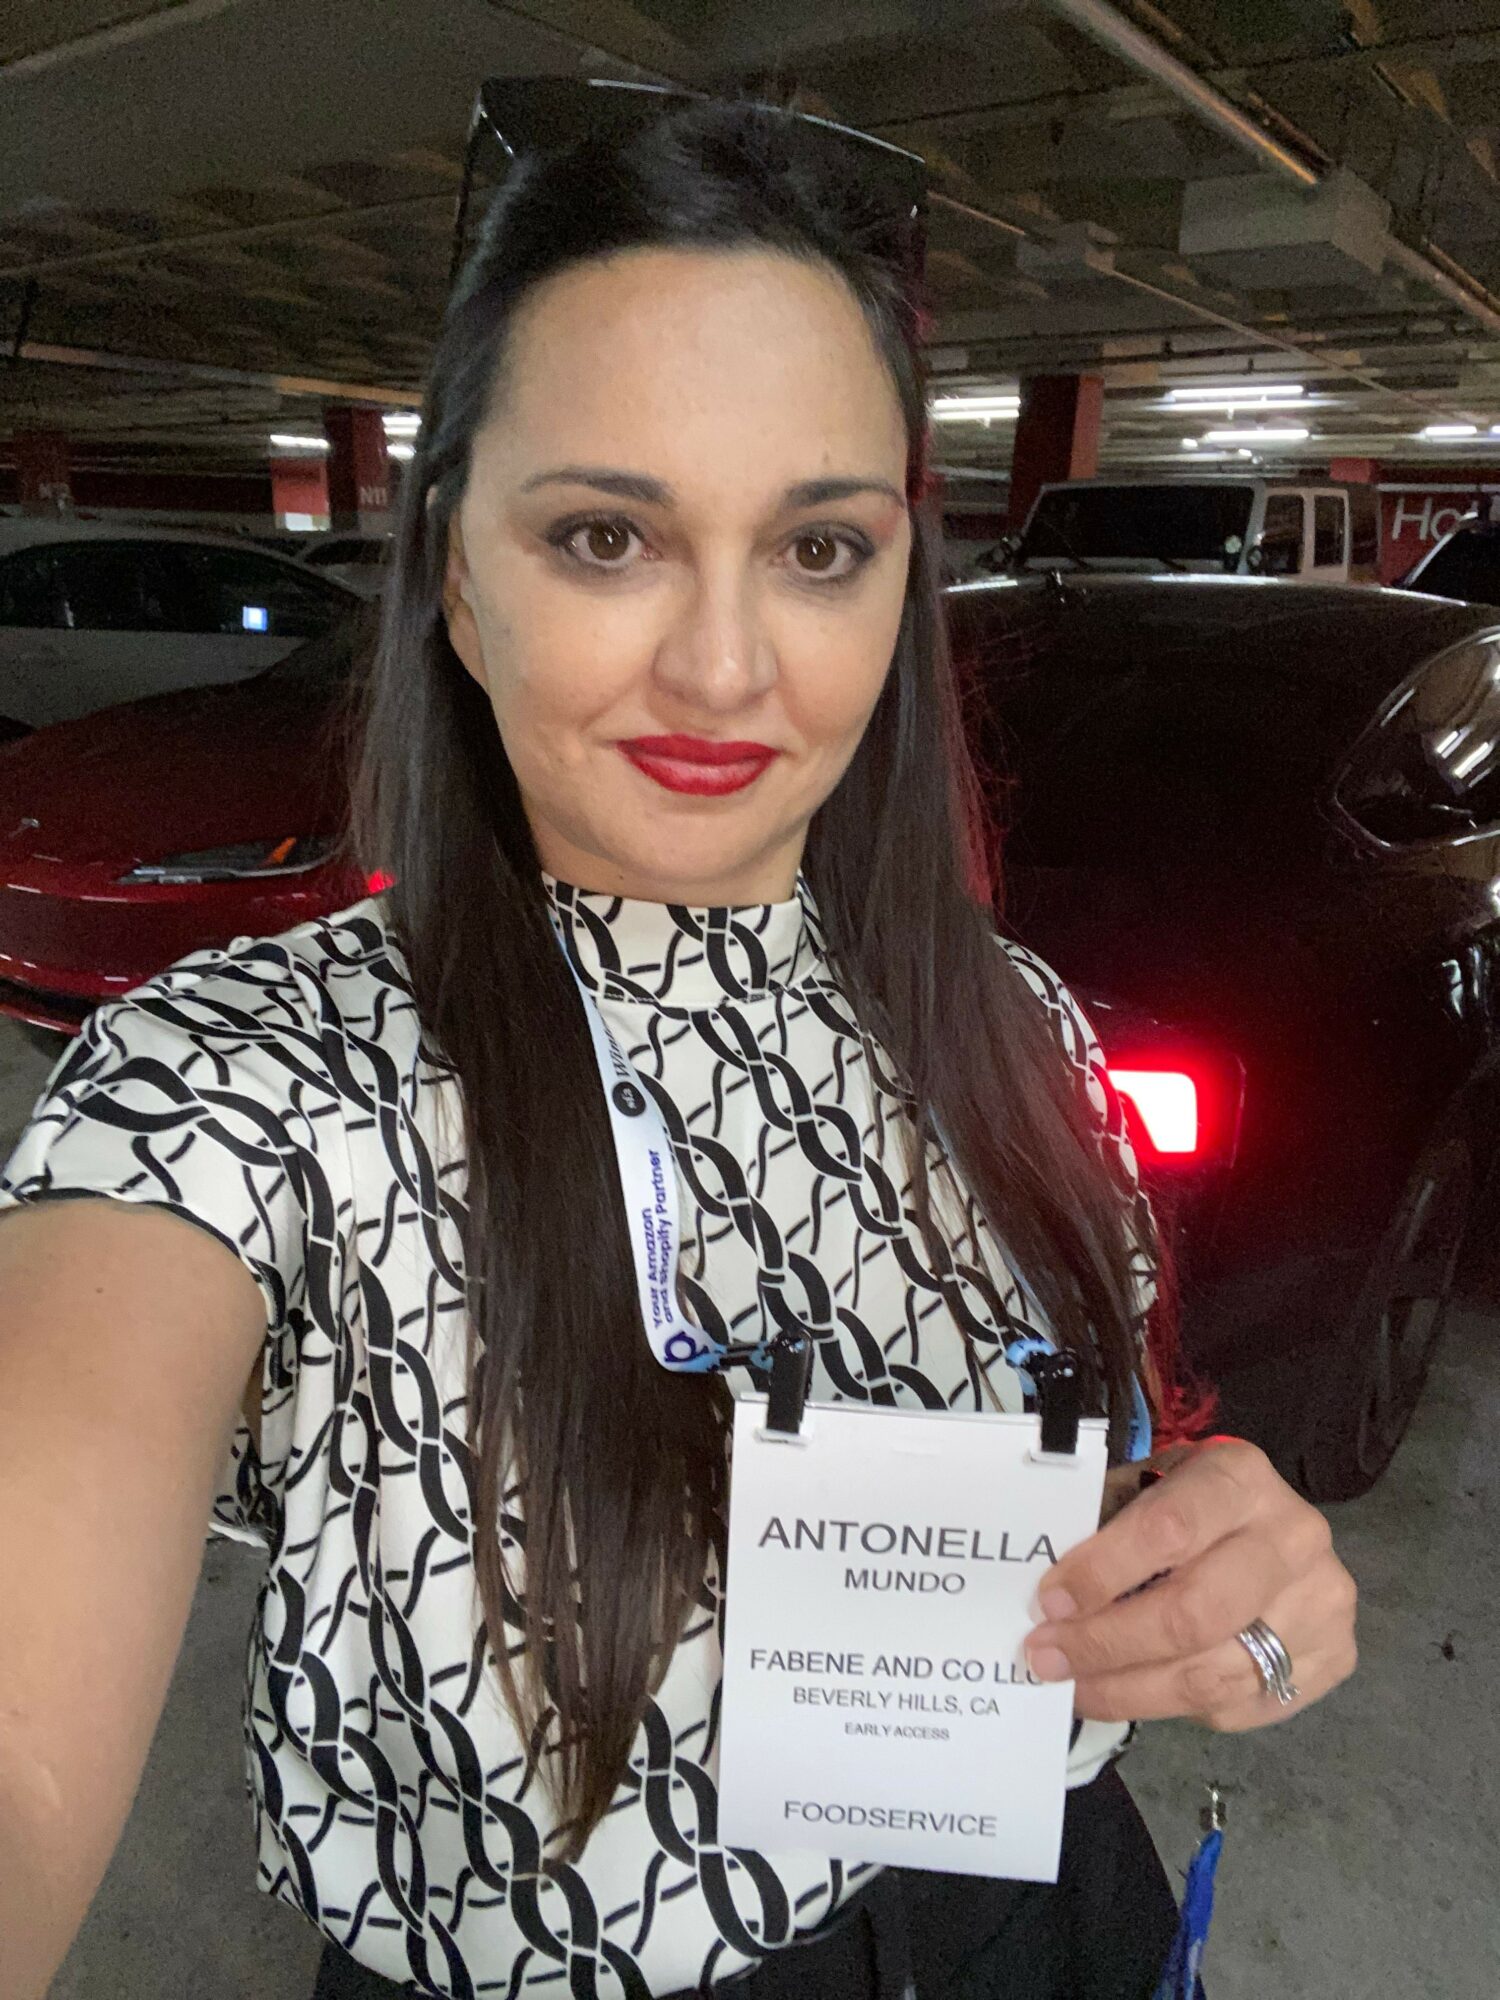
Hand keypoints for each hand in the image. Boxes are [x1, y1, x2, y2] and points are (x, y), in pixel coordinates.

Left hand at [1023, 1437, 1357, 1730]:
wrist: (1276, 1526)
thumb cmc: (1190, 1504)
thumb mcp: (1148, 1487)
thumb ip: (1104, 1526)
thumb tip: (1045, 1595)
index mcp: (1240, 1478)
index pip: (1168, 1531)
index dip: (1103, 1572)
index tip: (1050, 1601)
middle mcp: (1294, 1538)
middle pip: (1193, 1614)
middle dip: (1107, 1644)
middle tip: (1048, 1658)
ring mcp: (1322, 1604)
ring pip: (1211, 1674)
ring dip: (1129, 1691)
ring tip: (1075, 1688)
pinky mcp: (1334, 1659)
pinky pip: (1239, 1706)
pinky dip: (1175, 1707)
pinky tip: (1132, 1693)